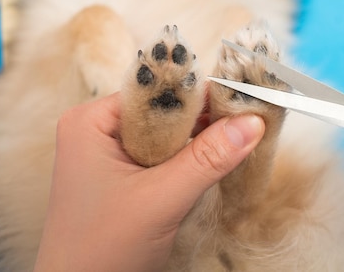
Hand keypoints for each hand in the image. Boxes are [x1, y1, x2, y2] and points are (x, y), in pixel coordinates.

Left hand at [33, 92, 264, 271]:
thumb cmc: (102, 251)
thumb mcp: (160, 200)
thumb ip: (207, 159)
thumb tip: (252, 122)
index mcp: (91, 121)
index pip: (155, 93)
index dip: (199, 93)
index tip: (243, 95)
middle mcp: (98, 130)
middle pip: (163, 111)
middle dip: (204, 118)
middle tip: (250, 115)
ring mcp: (110, 153)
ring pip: (167, 134)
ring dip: (200, 139)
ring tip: (242, 133)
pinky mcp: (124, 175)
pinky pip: (164, 155)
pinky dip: (190, 157)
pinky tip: (218, 156)